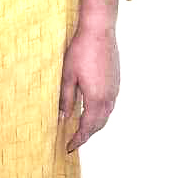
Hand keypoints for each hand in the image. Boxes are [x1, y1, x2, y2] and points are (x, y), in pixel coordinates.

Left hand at [59, 26, 120, 152]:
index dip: (78, 139)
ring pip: (106, 114)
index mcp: (96, 98)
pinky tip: (91, 109)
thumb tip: (62, 118)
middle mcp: (109, 97)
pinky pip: (110, 104)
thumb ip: (66, 99)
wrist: (99, 30)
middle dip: (87, 135)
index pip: (87, 127)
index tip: (69, 147)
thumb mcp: (67, 76)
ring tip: (81, 129)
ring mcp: (115, 88)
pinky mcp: (116, 80)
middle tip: (74, 141)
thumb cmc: (81, 50)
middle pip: (99, 124)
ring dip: (95, 125)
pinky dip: (101, 113)